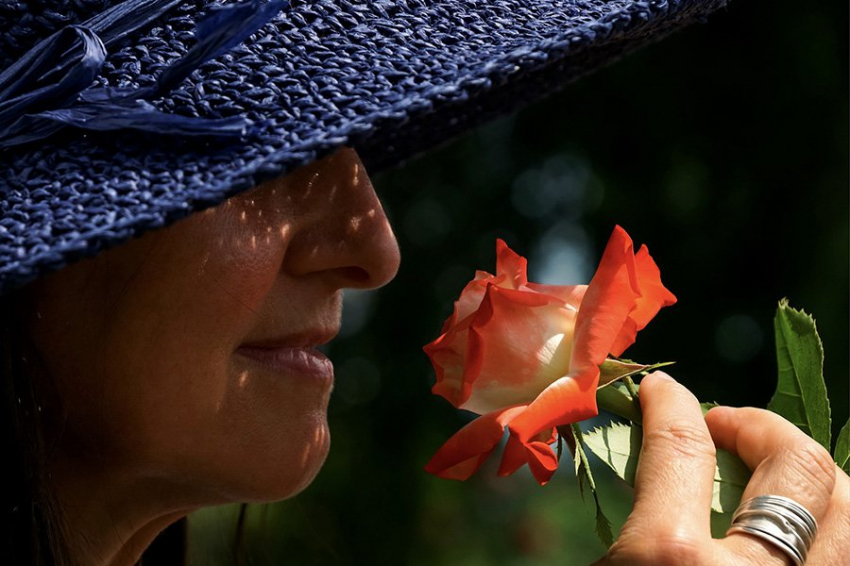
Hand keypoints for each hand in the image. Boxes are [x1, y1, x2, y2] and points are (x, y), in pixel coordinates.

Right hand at [592, 372, 849, 564]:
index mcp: (673, 557)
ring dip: (806, 472)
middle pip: (797, 464)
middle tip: (720, 430)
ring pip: (847, 504)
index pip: (682, 447)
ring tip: (766, 473)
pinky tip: (790, 521)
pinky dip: (825, 520)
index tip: (661, 392)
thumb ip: (634, 516)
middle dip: (759, 427)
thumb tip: (652, 459)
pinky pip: (846, 550)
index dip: (670, 404)